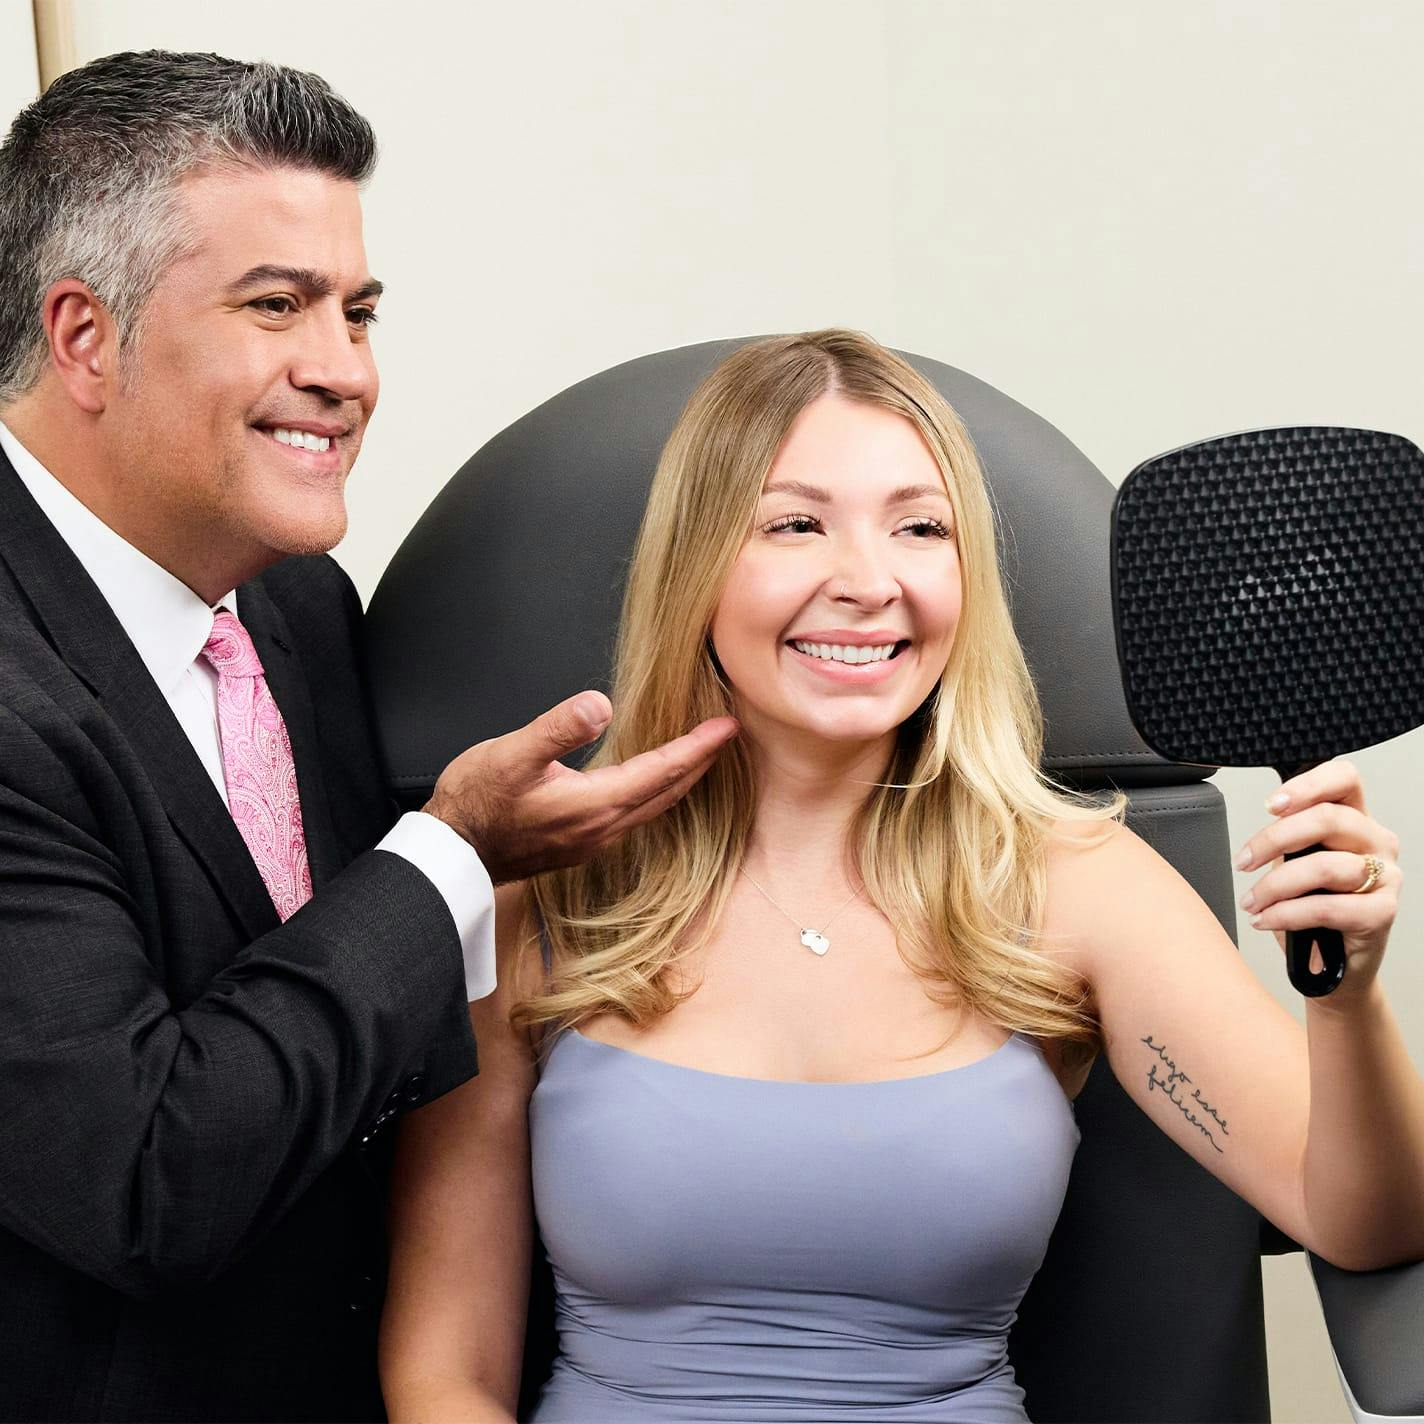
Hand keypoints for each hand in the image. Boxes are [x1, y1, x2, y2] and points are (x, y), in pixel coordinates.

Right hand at [423, 691, 738, 884]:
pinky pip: (632, 817)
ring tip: (698, 758)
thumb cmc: (475, 804)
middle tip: (725, 737)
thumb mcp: (511, 755)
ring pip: (652, 808)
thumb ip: (558, 729)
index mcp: (595, 804)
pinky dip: (653, 795)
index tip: (727, 726)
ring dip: (679, 782)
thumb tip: (599, 705)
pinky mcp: (577, 845)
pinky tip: (648, 785)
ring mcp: (591, 841)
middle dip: (700, 764)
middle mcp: (602, 829)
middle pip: (667, 793)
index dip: (697, 747)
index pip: (662, 771)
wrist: (451, 855)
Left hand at [1234, 759, 1402, 998]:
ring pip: (1325, 865)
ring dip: (1275, 885)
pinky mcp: (1383, 912)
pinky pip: (1328, 906)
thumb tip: (1266, 821)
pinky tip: (1266, 920)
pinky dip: (1288, 914)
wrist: (1330, 965)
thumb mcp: (1294, 862)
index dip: (1306, 785)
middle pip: (1328, 818)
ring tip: (1251, 902)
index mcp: (1355, 819)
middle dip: (1273, 839)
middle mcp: (1376, 841)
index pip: (1344, 779)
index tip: (1271, 805)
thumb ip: (1289, 838)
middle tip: (1244, 862)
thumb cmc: (1310, 908)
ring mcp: (1386, 875)